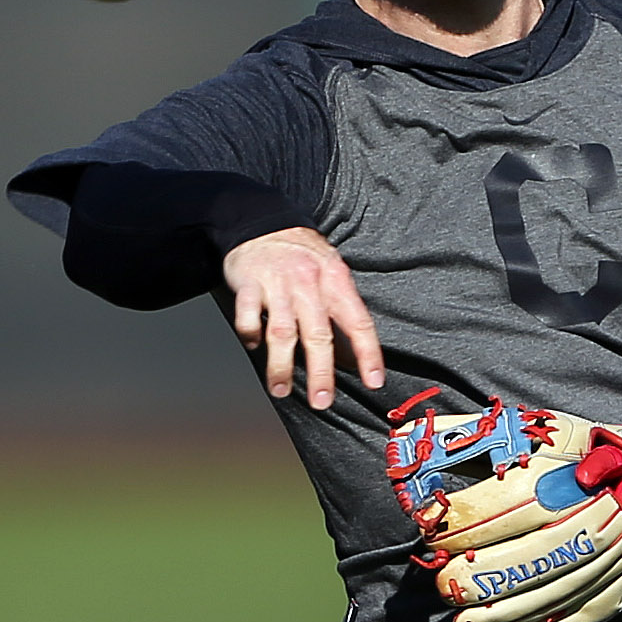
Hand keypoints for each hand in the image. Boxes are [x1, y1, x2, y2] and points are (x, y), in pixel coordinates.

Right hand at [221, 227, 384, 407]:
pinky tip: (253, 345)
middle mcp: (309, 283)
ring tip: (281, 390)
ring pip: (282, 331)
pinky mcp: (248, 283)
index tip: (374, 380)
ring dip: (281, 364)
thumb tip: (352, 355)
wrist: (263, 221)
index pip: (359, 322)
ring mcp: (278, 283)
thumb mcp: (331, 272)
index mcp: (336, 281)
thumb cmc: (302, 254)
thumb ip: (340, 310)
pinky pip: (248, 315)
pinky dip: (250, 333)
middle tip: (321, 400)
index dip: (368, 353)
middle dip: (321, 372)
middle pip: (318, 334)